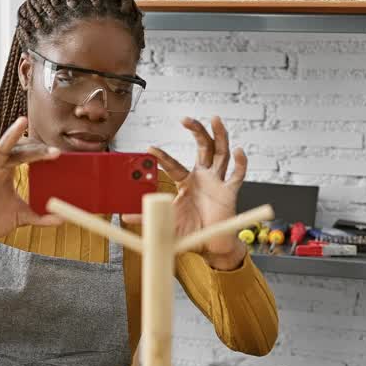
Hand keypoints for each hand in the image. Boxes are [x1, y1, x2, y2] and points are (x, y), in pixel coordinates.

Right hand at [0, 117, 61, 253]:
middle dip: (35, 148)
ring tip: (22, 122)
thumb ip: (41, 217)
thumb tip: (63, 218)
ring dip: (11, 135)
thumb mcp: (21, 217)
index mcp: (9, 171)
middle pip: (17, 148)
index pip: (27, 156)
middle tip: (54, 150)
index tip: (59, 154)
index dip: (42, 153)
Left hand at [147, 116, 248, 270]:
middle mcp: (203, 178)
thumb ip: (147, 218)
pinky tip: (239, 151)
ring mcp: (218, 183)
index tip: (150, 149)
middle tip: (187, 119)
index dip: (162, 157)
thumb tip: (124, 217)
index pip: (174, 165)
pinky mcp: (230, 192)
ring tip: (214, 119)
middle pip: (203, 148)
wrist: (210, 246)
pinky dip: (241, 163)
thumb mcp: (165, 223)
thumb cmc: (190, 232)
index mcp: (186, 183)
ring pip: (221, 153)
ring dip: (219, 135)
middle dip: (197, 131)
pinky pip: (238, 175)